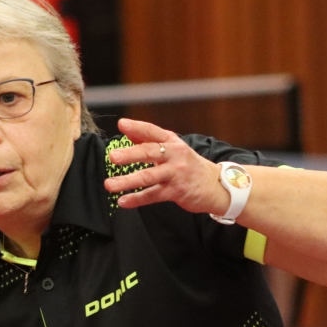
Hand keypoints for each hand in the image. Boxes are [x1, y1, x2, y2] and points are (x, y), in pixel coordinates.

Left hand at [104, 118, 230, 214]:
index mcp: (172, 142)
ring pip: (149, 176)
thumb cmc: (189, 165)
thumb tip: (128, 130)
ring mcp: (175, 174)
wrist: (216, 185)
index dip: (137, 127)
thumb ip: (150, 140)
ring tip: (109, 184)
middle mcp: (174, 156)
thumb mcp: (173, 149)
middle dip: (130, 154)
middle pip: (150, 152)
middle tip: (113, 156)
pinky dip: (137, 199)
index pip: (153, 132)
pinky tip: (123, 201)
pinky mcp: (176, 191)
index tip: (122, 125)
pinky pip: (153, 195)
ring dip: (128, 181)